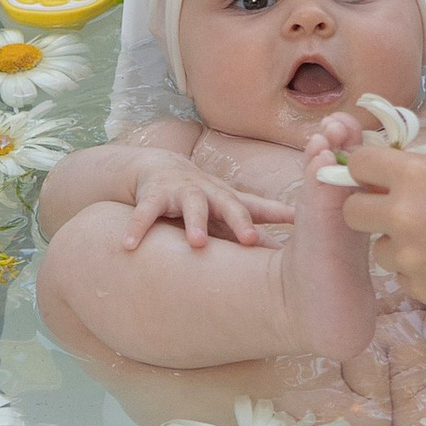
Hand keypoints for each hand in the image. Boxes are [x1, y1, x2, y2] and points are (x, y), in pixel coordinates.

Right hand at [123, 155, 291, 252]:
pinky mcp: (153, 196)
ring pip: (191, 207)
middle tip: (250, 240)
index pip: (259, 208)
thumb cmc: (204, 198)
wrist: (160, 169)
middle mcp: (210, 193)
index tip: (297, 222)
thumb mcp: (228, 210)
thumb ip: (256, 230)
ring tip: (197, 243)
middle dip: (239, 221)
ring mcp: (182, 192)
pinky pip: (144, 214)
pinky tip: (128, 246)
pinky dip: (136, 229)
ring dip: (195, 224)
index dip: (278, 215)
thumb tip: (292, 256)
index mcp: (230, 199)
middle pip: (230, 204)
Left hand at [337, 144, 425, 318]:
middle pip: (352, 212)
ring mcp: (409, 257)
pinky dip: (420, 273)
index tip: (372, 179)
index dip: (364, 172)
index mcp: (415, 175)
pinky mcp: (420, 289)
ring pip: (379, 250)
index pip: (359, 165)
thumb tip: (383, 183)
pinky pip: (404, 278)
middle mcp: (403, 214)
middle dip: (367, 211)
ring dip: (399, 247)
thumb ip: (417, 179)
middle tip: (392, 215)